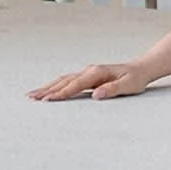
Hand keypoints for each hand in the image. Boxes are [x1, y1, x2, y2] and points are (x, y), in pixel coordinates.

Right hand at [29, 59, 156, 101]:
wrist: (140, 69)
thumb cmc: (134, 79)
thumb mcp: (127, 86)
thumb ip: (112, 90)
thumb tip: (96, 94)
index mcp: (96, 73)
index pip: (75, 85)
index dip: (61, 93)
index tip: (48, 100)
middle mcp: (89, 71)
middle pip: (63, 81)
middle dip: (46, 89)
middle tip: (31, 97)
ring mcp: (87, 73)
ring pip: (63, 80)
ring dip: (47, 87)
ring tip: (32, 94)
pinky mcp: (87, 76)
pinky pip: (68, 81)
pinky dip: (55, 85)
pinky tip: (47, 90)